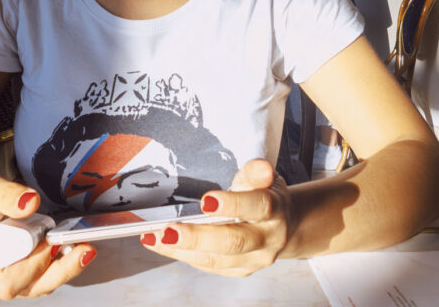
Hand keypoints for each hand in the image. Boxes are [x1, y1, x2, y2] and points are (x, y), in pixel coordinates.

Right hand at [0, 174, 95, 298]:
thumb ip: (6, 194)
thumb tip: (30, 202)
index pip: (7, 281)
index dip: (33, 266)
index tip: (50, 244)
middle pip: (28, 288)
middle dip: (60, 270)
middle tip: (84, 250)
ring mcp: (0, 281)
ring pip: (37, 286)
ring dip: (63, 268)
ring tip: (83, 247)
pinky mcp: (15, 277)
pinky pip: (39, 279)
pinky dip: (57, 265)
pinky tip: (71, 248)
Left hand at [140, 159, 290, 276]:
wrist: (283, 225)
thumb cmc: (264, 195)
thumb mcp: (263, 178)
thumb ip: (255, 173)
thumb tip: (261, 168)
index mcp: (275, 210)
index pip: (257, 207)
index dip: (233, 204)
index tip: (206, 201)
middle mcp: (268, 239)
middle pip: (234, 241)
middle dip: (198, 237)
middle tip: (169, 230)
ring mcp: (254, 259)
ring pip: (217, 258)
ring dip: (182, 248)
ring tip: (154, 237)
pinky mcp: (239, 270)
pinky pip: (208, 265)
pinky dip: (181, 254)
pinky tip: (160, 243)